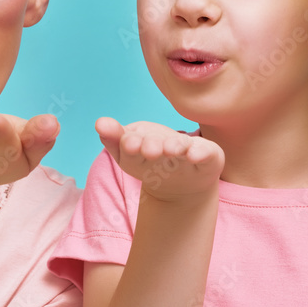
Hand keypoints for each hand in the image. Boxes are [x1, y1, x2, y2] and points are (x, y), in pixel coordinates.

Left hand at [95, 118, 223, 202]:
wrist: (182, 184)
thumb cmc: (152, 164)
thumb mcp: (128, 157)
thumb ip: (113, 140)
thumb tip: (99, 122)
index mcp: (144, 138)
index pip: (133, 138)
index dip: (129, 141)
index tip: (127, 143)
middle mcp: (166, 141)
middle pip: (157, 141)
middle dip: (151, 144)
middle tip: (149, 149)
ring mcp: (188, 149)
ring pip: (181, 146)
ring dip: (175, 146)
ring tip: (170, 149)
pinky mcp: (208, 156)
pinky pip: (206, 153)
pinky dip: (200, 153)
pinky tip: (193, 155)